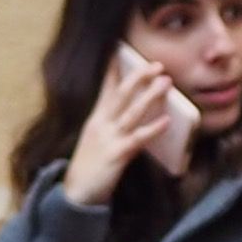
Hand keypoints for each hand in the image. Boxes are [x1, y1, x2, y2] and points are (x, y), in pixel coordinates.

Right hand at [62, 45, 196, 211]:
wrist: (75, 194)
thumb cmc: (91, 165)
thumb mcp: (98, 137)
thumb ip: (112, 121)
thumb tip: (134, 108)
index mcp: (96, 119)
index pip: (106, 89)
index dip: (113, 69)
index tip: (120, 48)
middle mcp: (101, 125)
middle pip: (121, 95)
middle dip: (138, 77)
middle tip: (157, 64)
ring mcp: (108, 139)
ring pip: (131, 113)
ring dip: (149, 96)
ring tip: (166, 82)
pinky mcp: (116, 156)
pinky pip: (137, 140)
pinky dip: (152, 130)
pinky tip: (167, 122)